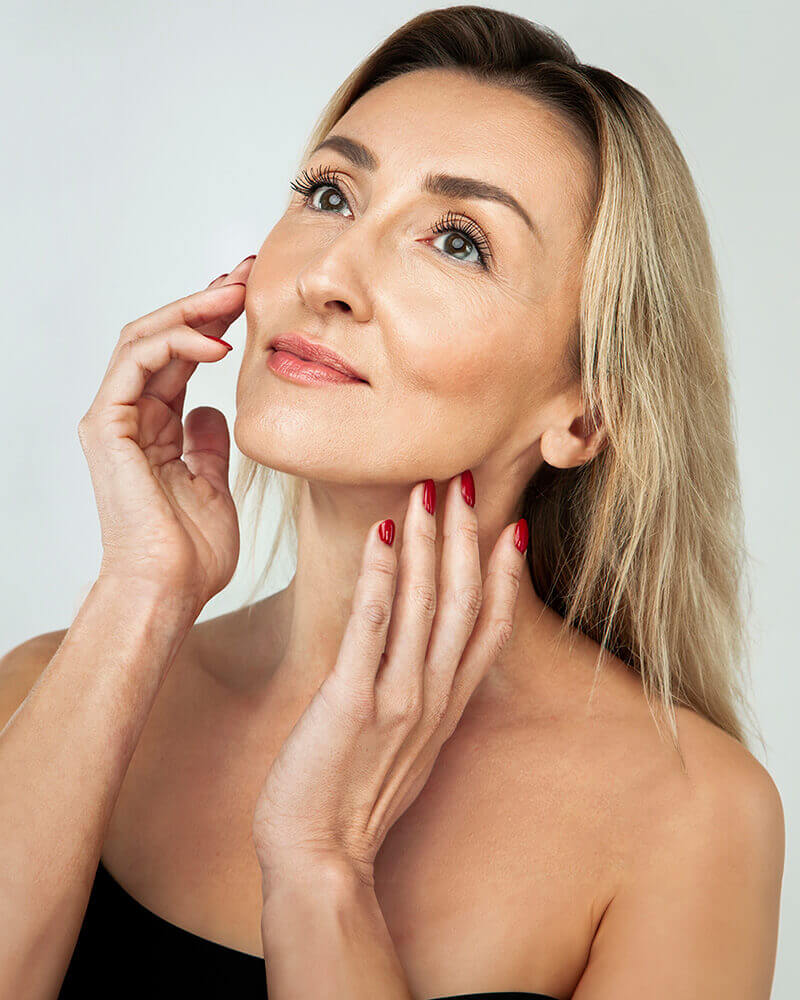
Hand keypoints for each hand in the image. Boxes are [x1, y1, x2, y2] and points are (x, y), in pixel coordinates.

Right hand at [78, 256, 254, 616]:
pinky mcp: (106, 425)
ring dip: (194, 309)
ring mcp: (113, 419)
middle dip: (206, 300)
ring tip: (237, 293)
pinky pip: (136, 362)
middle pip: (164, 337)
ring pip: (146, 337)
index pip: (182, 357)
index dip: (216, 322)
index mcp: (155, 429)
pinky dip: (176, 343)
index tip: (256, 297)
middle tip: (249, 273)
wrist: (168, 591)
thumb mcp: (213, 485)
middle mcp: (130, 417)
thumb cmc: (191, 554)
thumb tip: (213, 411)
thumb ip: (208, 444)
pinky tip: (218, 344)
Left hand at [252, 472, 528, 889]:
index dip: (505, 574)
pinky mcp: (352, 703)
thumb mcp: (406, 745)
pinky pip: (371, 626)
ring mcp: (397, 700)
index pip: (492, 628)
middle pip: (464, 602)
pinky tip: (381, 534)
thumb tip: (416, 653)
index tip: (510, 527)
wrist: (320, 859)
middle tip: (466, 481)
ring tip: (428, 490)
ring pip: (426, 605)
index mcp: (448, 706)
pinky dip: (379, 575)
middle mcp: (433, 698)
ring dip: (429, 543)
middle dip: (466, 538)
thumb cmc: (353, 797)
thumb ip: (420, 696)